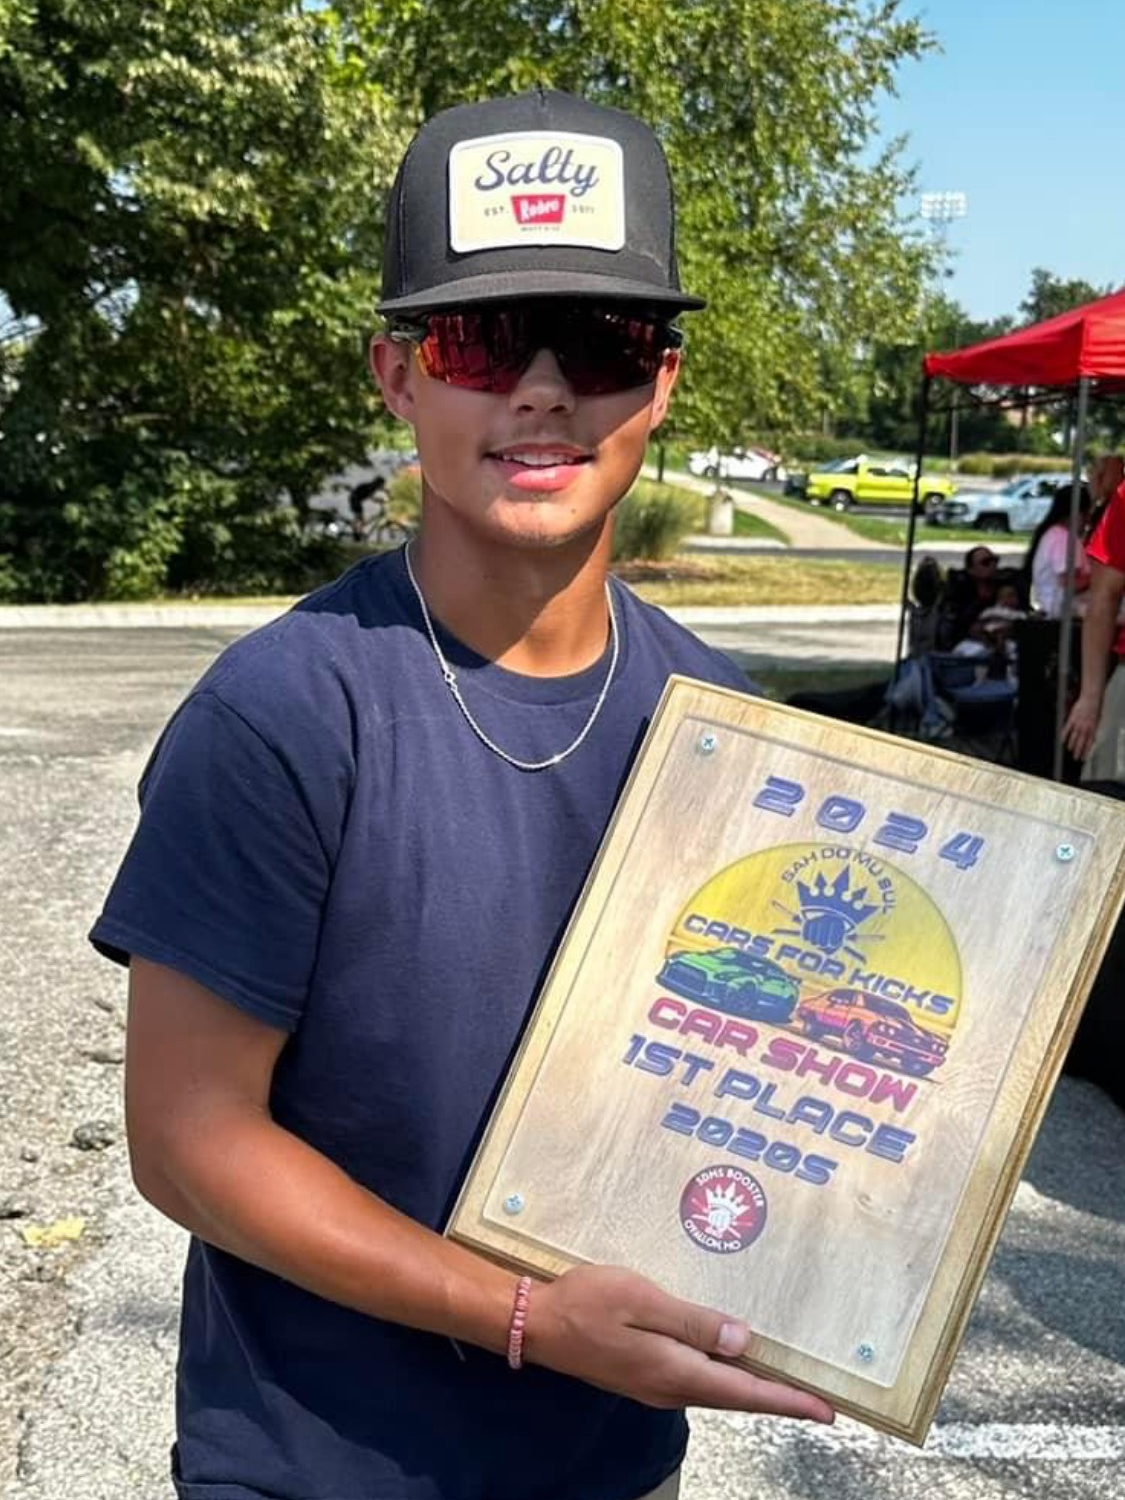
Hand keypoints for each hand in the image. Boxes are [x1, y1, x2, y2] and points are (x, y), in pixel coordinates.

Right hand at [523, 1265, 834, 1422]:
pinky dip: (727, 1378)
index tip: (827, 1410)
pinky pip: (698, 1382)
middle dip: (780, 1399)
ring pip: (718, 1391)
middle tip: (819, 1399)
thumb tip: (742, 1341)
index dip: (788, 1401)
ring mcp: (655, 1386)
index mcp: (674, 1370)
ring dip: (754, 1389)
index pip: (744, 1391)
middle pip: (736, 1397)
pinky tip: (733, 1361)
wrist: (537, 1324)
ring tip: (786, 1379)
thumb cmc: (587, 1302)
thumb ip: (692, 1322)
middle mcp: (670, 1388)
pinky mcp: (644, 1377)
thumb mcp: (641, 1298)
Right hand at [1063, 694, 1100, 760]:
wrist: (1091, 699)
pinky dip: (1064, 735)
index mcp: (1092, 729)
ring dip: (1072, 744)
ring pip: (1074, 737)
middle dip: (1078, 751)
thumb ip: (1094, 730)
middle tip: (1076, 757)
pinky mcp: (1072, 719)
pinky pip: (1067, 729)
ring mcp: (1078, 724)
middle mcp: (1085, 728)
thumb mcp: (1098, 721)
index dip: (1086, 751)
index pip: (1089, 743)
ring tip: (1069, 750)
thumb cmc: (1095, 708)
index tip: (1084, 757)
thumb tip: (1093, 739)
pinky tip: (1062, 740)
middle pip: (1081, 742)